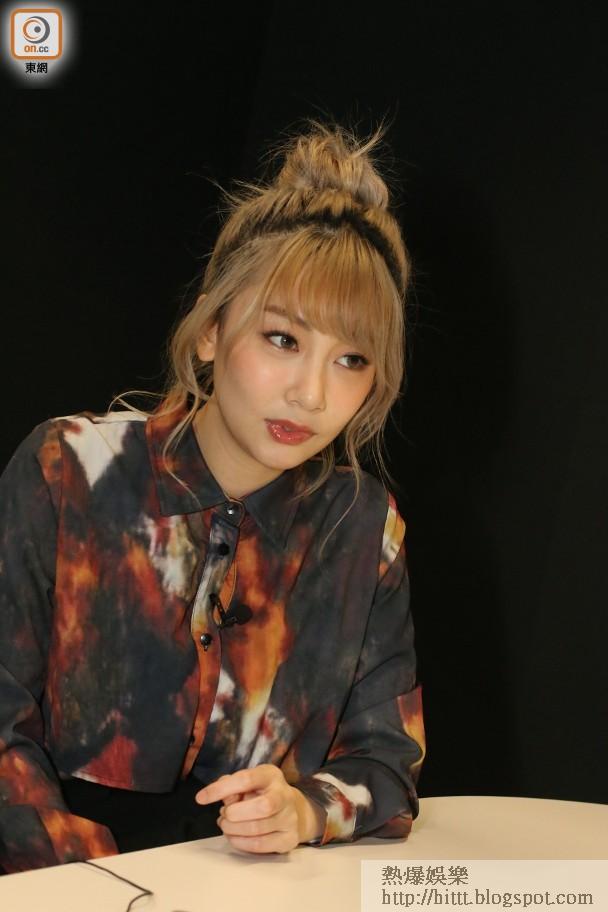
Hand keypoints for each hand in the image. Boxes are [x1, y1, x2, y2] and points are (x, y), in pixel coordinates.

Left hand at [195, 764, 324, 853]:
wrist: (294, 811)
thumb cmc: (262, 794)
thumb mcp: (248, 783)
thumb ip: (231, 786)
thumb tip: (215, 794)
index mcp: (271, 775)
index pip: (246, 779)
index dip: (221, 789)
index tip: (201, 798)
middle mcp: (285, 795)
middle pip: (261, 807)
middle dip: (234, 814)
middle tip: (223, 815)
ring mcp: (290, 818)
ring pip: (258, 828)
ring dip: (234, 830)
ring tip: (226, 826)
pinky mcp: (289, 839)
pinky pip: (260, 845)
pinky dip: (241, 843)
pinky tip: (234, 837)